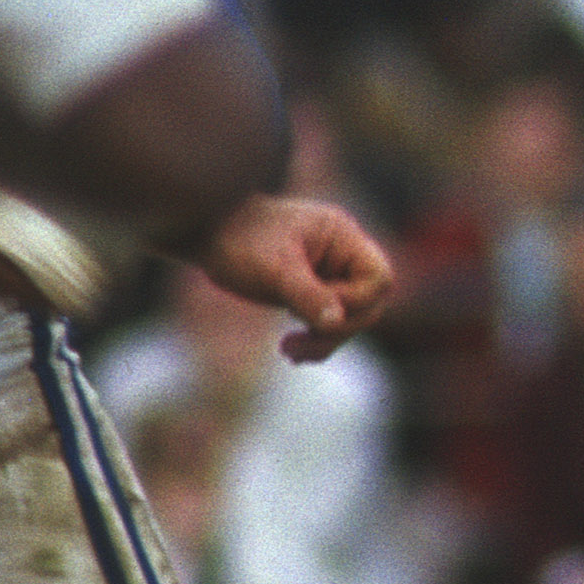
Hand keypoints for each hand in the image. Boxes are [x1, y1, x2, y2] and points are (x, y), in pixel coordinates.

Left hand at [195, 195, 396, 360]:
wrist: (205, 233)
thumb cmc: (237, 239)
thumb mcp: (273, 269)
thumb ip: (308, 294)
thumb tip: (336, 322)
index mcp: (342, 236)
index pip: (377, 278)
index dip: (355, 301)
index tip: (312, 308)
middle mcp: (342, 253)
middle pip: (370, 303)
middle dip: (338, 328)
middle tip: (297, 341)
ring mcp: (329, 272)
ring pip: (351, 317)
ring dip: (325, 340)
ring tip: (288, 349)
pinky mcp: (313, 290)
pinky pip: (329, 321)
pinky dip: (315, 340)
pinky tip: (290, 349)